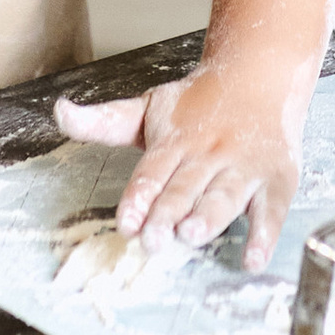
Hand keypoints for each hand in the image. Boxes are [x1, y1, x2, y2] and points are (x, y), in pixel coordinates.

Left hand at [54, 58, 306, 267]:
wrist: (259, 75)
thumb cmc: (198, 104)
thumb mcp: (148, 107)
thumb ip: (104, 121)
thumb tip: (59, 112)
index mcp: (175, 140)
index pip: (153, 171)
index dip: (140, 197)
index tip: (127, 222)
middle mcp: (208, 153)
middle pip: (185, 187)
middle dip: (168, 213)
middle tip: (153, 240)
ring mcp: (243, 167)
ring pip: (224, 195)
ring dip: (209, 217)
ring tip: (192, 235)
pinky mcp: (275, 179)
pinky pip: (270, 209)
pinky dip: (265, 235)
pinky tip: (254, 259)